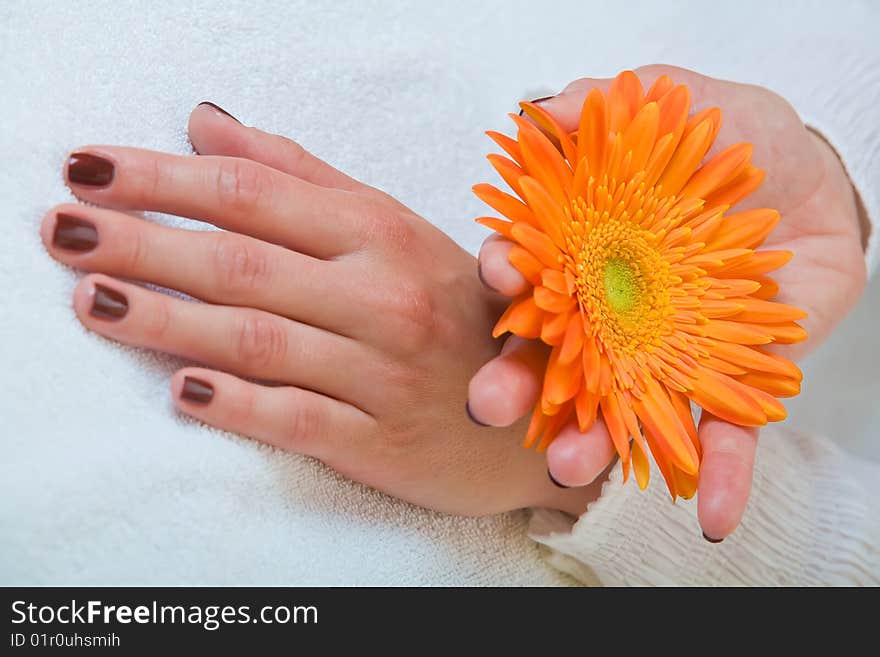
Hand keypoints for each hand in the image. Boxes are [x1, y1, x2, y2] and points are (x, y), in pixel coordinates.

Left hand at [42, 103, 599, 516]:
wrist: (532, 410)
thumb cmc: (453, 312)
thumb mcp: (392, 230)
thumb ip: (300, 176)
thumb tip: (205, 122)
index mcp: (380, 232)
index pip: (253, 192)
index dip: (164, 178)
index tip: (89, 170)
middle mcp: (382, 295)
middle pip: (241, 261)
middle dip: (142, 242)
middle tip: (61, 230)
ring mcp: (383, 372)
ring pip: (257, 338)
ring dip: (164, 320)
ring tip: (88, 302)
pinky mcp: (382, 441)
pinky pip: (298, 418)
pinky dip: (237, 404)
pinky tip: (180, 390)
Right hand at [469, 65, 866, 538]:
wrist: (811, 180)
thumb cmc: (733, 138)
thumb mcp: (669, 100)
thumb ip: (605, 108)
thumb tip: (538, 113)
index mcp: (582, 256)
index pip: (530, 275)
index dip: (506, 278)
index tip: (497, 279)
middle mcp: (612, 315)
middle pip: (552, 358)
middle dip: (516, 384)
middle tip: (485, 405)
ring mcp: (668, 355)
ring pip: (620, 410)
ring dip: (590, 444)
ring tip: (567, 470)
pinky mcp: (732, 382)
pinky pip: (726, 438)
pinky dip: (720, 478)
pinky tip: (712, 519)